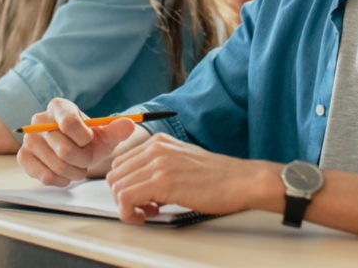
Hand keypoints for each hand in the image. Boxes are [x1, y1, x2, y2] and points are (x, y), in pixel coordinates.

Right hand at [17, 97, 140, 185]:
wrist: (75, 150)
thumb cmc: (89, 140)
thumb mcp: (105, 134)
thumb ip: (117, 129)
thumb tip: (130, 124)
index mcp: (59, 106)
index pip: (70, 123)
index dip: (85, 138)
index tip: (89, 140)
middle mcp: (39, 119)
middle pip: (64, 150)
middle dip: (83, 160)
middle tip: (87, 159)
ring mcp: (29, 139)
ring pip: (57, 165)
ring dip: (74, 171)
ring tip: (78, 166)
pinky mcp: (24, 157)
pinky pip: (45, 176)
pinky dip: (61, 180)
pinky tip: (66, 174)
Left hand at [106, 133, 281, 222]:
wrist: (242, 181)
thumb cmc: (218, 177)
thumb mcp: (183, 161)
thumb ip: (159, 166)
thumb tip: (140, 185)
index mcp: (159, 141)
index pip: (121, 162)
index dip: (126, 184)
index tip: (140, 198)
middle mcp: (155, 148)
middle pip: (115, 175)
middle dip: (123, 196)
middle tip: (144, 207)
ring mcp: (158, 163)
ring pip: (117, 187)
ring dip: (127, 206)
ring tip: (149, 212)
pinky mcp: (162, 182)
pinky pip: (126, 199)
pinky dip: (130, 213)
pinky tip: (148, 216)